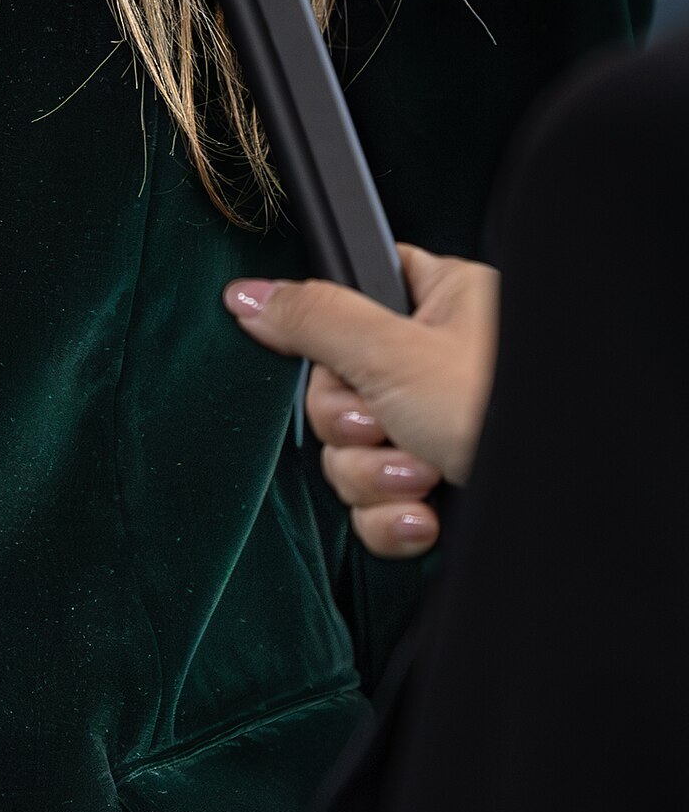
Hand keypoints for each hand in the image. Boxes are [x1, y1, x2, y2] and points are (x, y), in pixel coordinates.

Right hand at [222, 245, 499, 559]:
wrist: (564, 516)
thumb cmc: (499, 410)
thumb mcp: (392, 353)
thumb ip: (313, 319)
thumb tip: (248, 294)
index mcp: (440, 305)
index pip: (350, 302)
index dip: (330, 343)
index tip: (341, 366)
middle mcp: (436, 366)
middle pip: (338, 390)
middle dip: (355, 427)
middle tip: (388, 426)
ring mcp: (437, 431)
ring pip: (354, 454)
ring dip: (377, 476)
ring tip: (424, 474)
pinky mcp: (439, 492)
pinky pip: (379, 505)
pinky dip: (395, 518)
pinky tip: (427, 517)